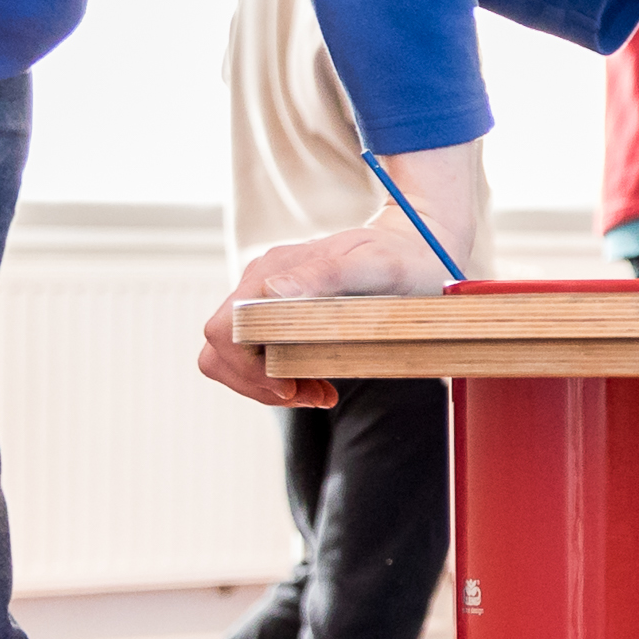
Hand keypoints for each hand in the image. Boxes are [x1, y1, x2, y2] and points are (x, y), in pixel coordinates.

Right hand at [200, 145, 479, 406]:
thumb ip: (324, 275)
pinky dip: (278, 375)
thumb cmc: (405, 256)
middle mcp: (261, 281)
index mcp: (273, 272)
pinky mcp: (279, 309)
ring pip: (234, 355)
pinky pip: (256, 351)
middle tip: (311, 395)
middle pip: (220, 349)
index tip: (291, 386)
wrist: (419, 242)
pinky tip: (317, 381)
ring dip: (267, 384)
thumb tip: (272, 291)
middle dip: (256, 383)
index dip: (248, 370)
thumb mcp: (376, 266)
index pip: (224, 332)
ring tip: (319, 392)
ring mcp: (266, 294)